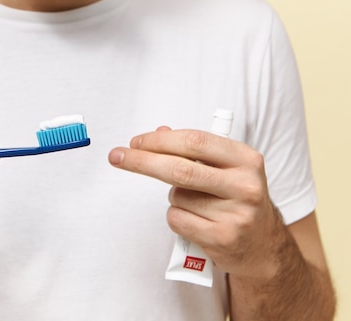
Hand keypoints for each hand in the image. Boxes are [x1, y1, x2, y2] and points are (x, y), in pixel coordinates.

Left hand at [108, 126, 285, 278]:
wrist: (263, 246)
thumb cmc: (236, 199)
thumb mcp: (225, 168)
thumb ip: (194, 150)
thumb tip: (157, 133)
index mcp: (246, 159)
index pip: (194, 141)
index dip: (159, 140)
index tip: (135, 142)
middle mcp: (245, 185)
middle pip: (179, 168)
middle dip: (142, 161)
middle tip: (117, 156)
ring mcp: (236, 214)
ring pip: (176, 196)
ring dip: (173, 197)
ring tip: (196, 204)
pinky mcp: (223, 239)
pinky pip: (177, 219)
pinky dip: (176, 217)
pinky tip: (196, 221)